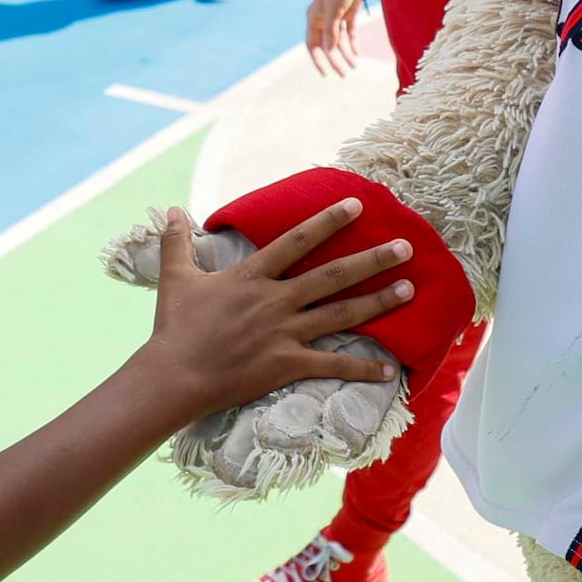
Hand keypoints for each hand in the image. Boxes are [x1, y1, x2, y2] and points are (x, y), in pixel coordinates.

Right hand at [124, 200, 407, 421]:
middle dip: (372, 260)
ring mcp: (285, 333)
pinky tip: (390, 368)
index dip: (328, 221)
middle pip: (333, 276)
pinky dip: (362, 367)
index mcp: (251, 276)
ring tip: (409, 289)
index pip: (297, 241)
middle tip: (406, 248)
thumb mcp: (174, 278)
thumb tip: (172, 210)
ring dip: (378, 302)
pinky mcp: (287, 365)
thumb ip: (177, 242)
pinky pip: (332, 366)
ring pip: (341, 314)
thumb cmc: (174, 327)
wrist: (175, 375)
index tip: (357, 206)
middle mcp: (276, 301)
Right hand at [305, 0, 367, 76]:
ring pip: (339, 40)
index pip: (313, 44)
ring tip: (354, 66)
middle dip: (335, 60)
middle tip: (344, 74)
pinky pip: (349, 32)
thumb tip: (329, 52)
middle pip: (328, 45)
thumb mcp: (336, 10)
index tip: (326, 74)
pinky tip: (357, 52)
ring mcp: (336, 15)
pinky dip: (352, 42)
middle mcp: (324, 18)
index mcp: (314, 17)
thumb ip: (332, 32)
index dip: (319, 60)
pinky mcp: (349, 12)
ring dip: (346, 53)